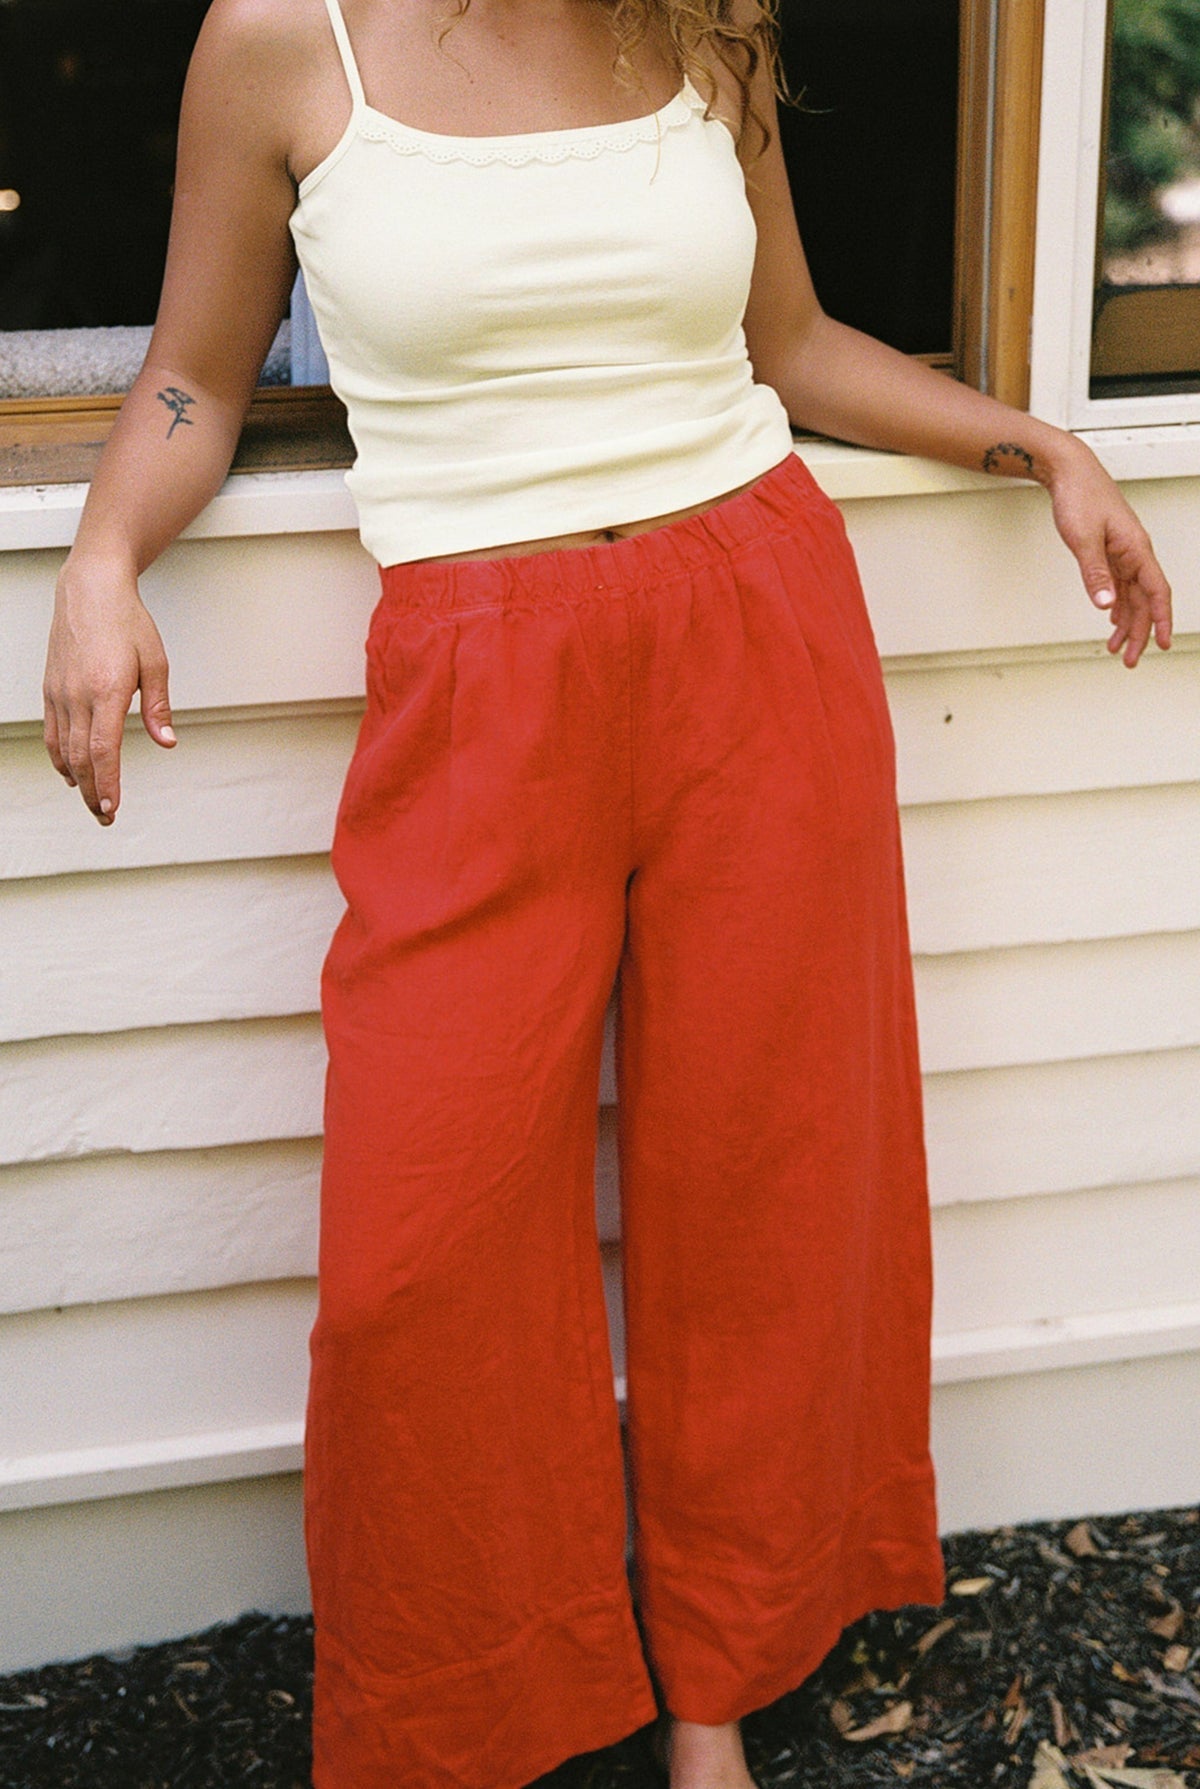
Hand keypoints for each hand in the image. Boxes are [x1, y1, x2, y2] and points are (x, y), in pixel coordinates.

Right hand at [43, 556, 175, 825]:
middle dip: (94, 793)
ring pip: (64, 749)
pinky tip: (70, 772)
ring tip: (92, 802)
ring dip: (77, 780)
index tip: (112, 808)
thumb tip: (167, 743)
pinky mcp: (51, 688)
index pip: (104, 750)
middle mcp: (78, 695)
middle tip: (107, 817)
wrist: (90, 589)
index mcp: (107, 690)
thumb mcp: (156, 662)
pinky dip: (60, 757)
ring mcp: (60, 693)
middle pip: (81, 758)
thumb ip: (159, 707)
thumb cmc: (128, 622)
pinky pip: (53, 732)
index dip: (107, 784)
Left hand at [1045, 440, 1172, 666]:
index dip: (1162, 620)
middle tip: (1129, 660)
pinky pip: (1120, 585)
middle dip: (1139, 633)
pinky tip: (1111, 620)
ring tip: (1116, 649)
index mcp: (1136, 549)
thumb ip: (1095, 573)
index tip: (1163, 644)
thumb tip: (1106, 605)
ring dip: (1127, 623)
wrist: (1069, 471)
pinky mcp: (1110, 551)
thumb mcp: (1083, 539)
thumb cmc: (1079, 497)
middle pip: (1145, 600)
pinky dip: (1117, 606)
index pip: (1157, 591)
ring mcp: (1123, 552)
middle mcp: (1134, 553)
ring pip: (1132, 596)